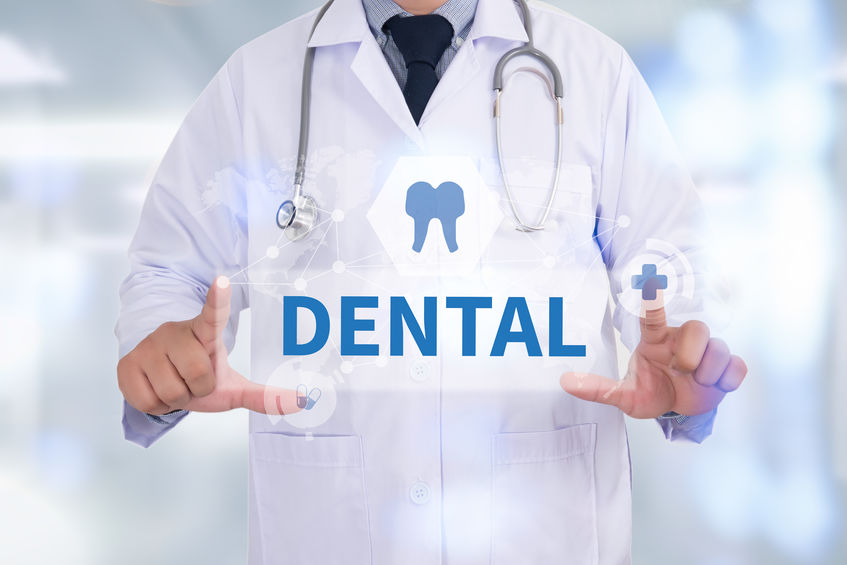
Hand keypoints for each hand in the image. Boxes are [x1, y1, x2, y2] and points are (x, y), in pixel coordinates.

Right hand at [117, 276, 300, 416]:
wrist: (156, 380)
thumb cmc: (199, 377)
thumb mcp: (231, 388)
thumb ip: (263, 396)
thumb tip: (301, 402)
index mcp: (204, 333)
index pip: (213, 313)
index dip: (217, 298)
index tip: (222, 280)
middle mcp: (175, 332)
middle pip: (197, 374)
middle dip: (197, 390)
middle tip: (192, 382)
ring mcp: (148, 346)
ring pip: (171, 391)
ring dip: (175, 399)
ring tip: (173, 384)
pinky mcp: (125, 364)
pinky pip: (147, 400)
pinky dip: (154, 405)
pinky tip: (154, 389)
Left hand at [560, 289, 746, 417]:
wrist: (678, 409)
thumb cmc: (651, 392)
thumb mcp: (624, 395)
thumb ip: (598, 389)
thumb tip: (566, 382)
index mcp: (656, 341)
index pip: (653, 317)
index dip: (653, 302)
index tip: (651, 285)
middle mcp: (682, 341)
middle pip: (697, 328)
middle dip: (692, 354)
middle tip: (682, 371)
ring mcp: (706, 353)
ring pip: (720, 348)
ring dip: (710, 371)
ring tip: (698, 382)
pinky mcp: (726, 369)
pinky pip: (737, 366)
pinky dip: (728, 380)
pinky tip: (716, 386)